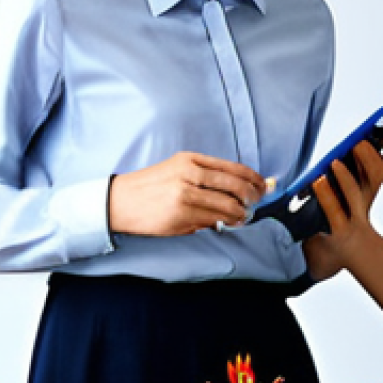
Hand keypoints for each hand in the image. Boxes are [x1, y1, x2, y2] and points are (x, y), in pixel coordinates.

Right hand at [108, 152, 265, 236]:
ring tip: (243, 216)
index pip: (232, 167)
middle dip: (252, 196)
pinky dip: (225, 222)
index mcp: (190, 159)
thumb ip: (206, 175)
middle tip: (255, 203)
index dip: (253, 178)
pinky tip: (228, 223)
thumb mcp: (177, 169)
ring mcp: (186, 194)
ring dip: (240, 213)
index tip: (263, 185)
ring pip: (228, 205)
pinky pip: (213, 220)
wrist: (119, 201)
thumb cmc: (150, 187)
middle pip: (235, 185)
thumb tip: (239, 187)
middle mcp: (190, 173)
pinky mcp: (181, 214)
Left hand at [302, 141, 382, 281]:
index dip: (377, 151)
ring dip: (348, 176)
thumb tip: (328, 153)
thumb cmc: (334, 226)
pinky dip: (327, 194)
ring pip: (358, 191)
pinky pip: (334, 209)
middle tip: (359, 142)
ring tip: (335, 162)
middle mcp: (362, 203)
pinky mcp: (338, 230)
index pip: (378, 169)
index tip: (370, 132)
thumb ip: (335, 180)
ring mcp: (352, 217)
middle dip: (370, 157)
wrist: (334, 258)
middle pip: (376, 176)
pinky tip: (318, 182)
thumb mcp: (339, 199)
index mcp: (364, 192)